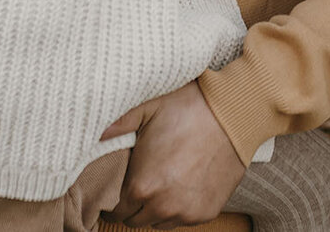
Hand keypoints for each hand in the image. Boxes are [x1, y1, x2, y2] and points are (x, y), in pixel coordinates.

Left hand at [101, 81, 246, 228]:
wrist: (234, 114)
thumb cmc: (188, 108)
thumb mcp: (147, 108)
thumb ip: (117, 124)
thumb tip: (95, 134)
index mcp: (141, 186)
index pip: (117, 211)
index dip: (114, 201)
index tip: (117, 191)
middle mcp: (163, 206)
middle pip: (137, 221)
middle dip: (134, 206)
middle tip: (139, 185)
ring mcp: (187, 212)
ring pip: (161, 222)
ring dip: (157, 209)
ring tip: (161, 185)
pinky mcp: (207, 212)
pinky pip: (184, 218)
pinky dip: (180, 207)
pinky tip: (182, 185)